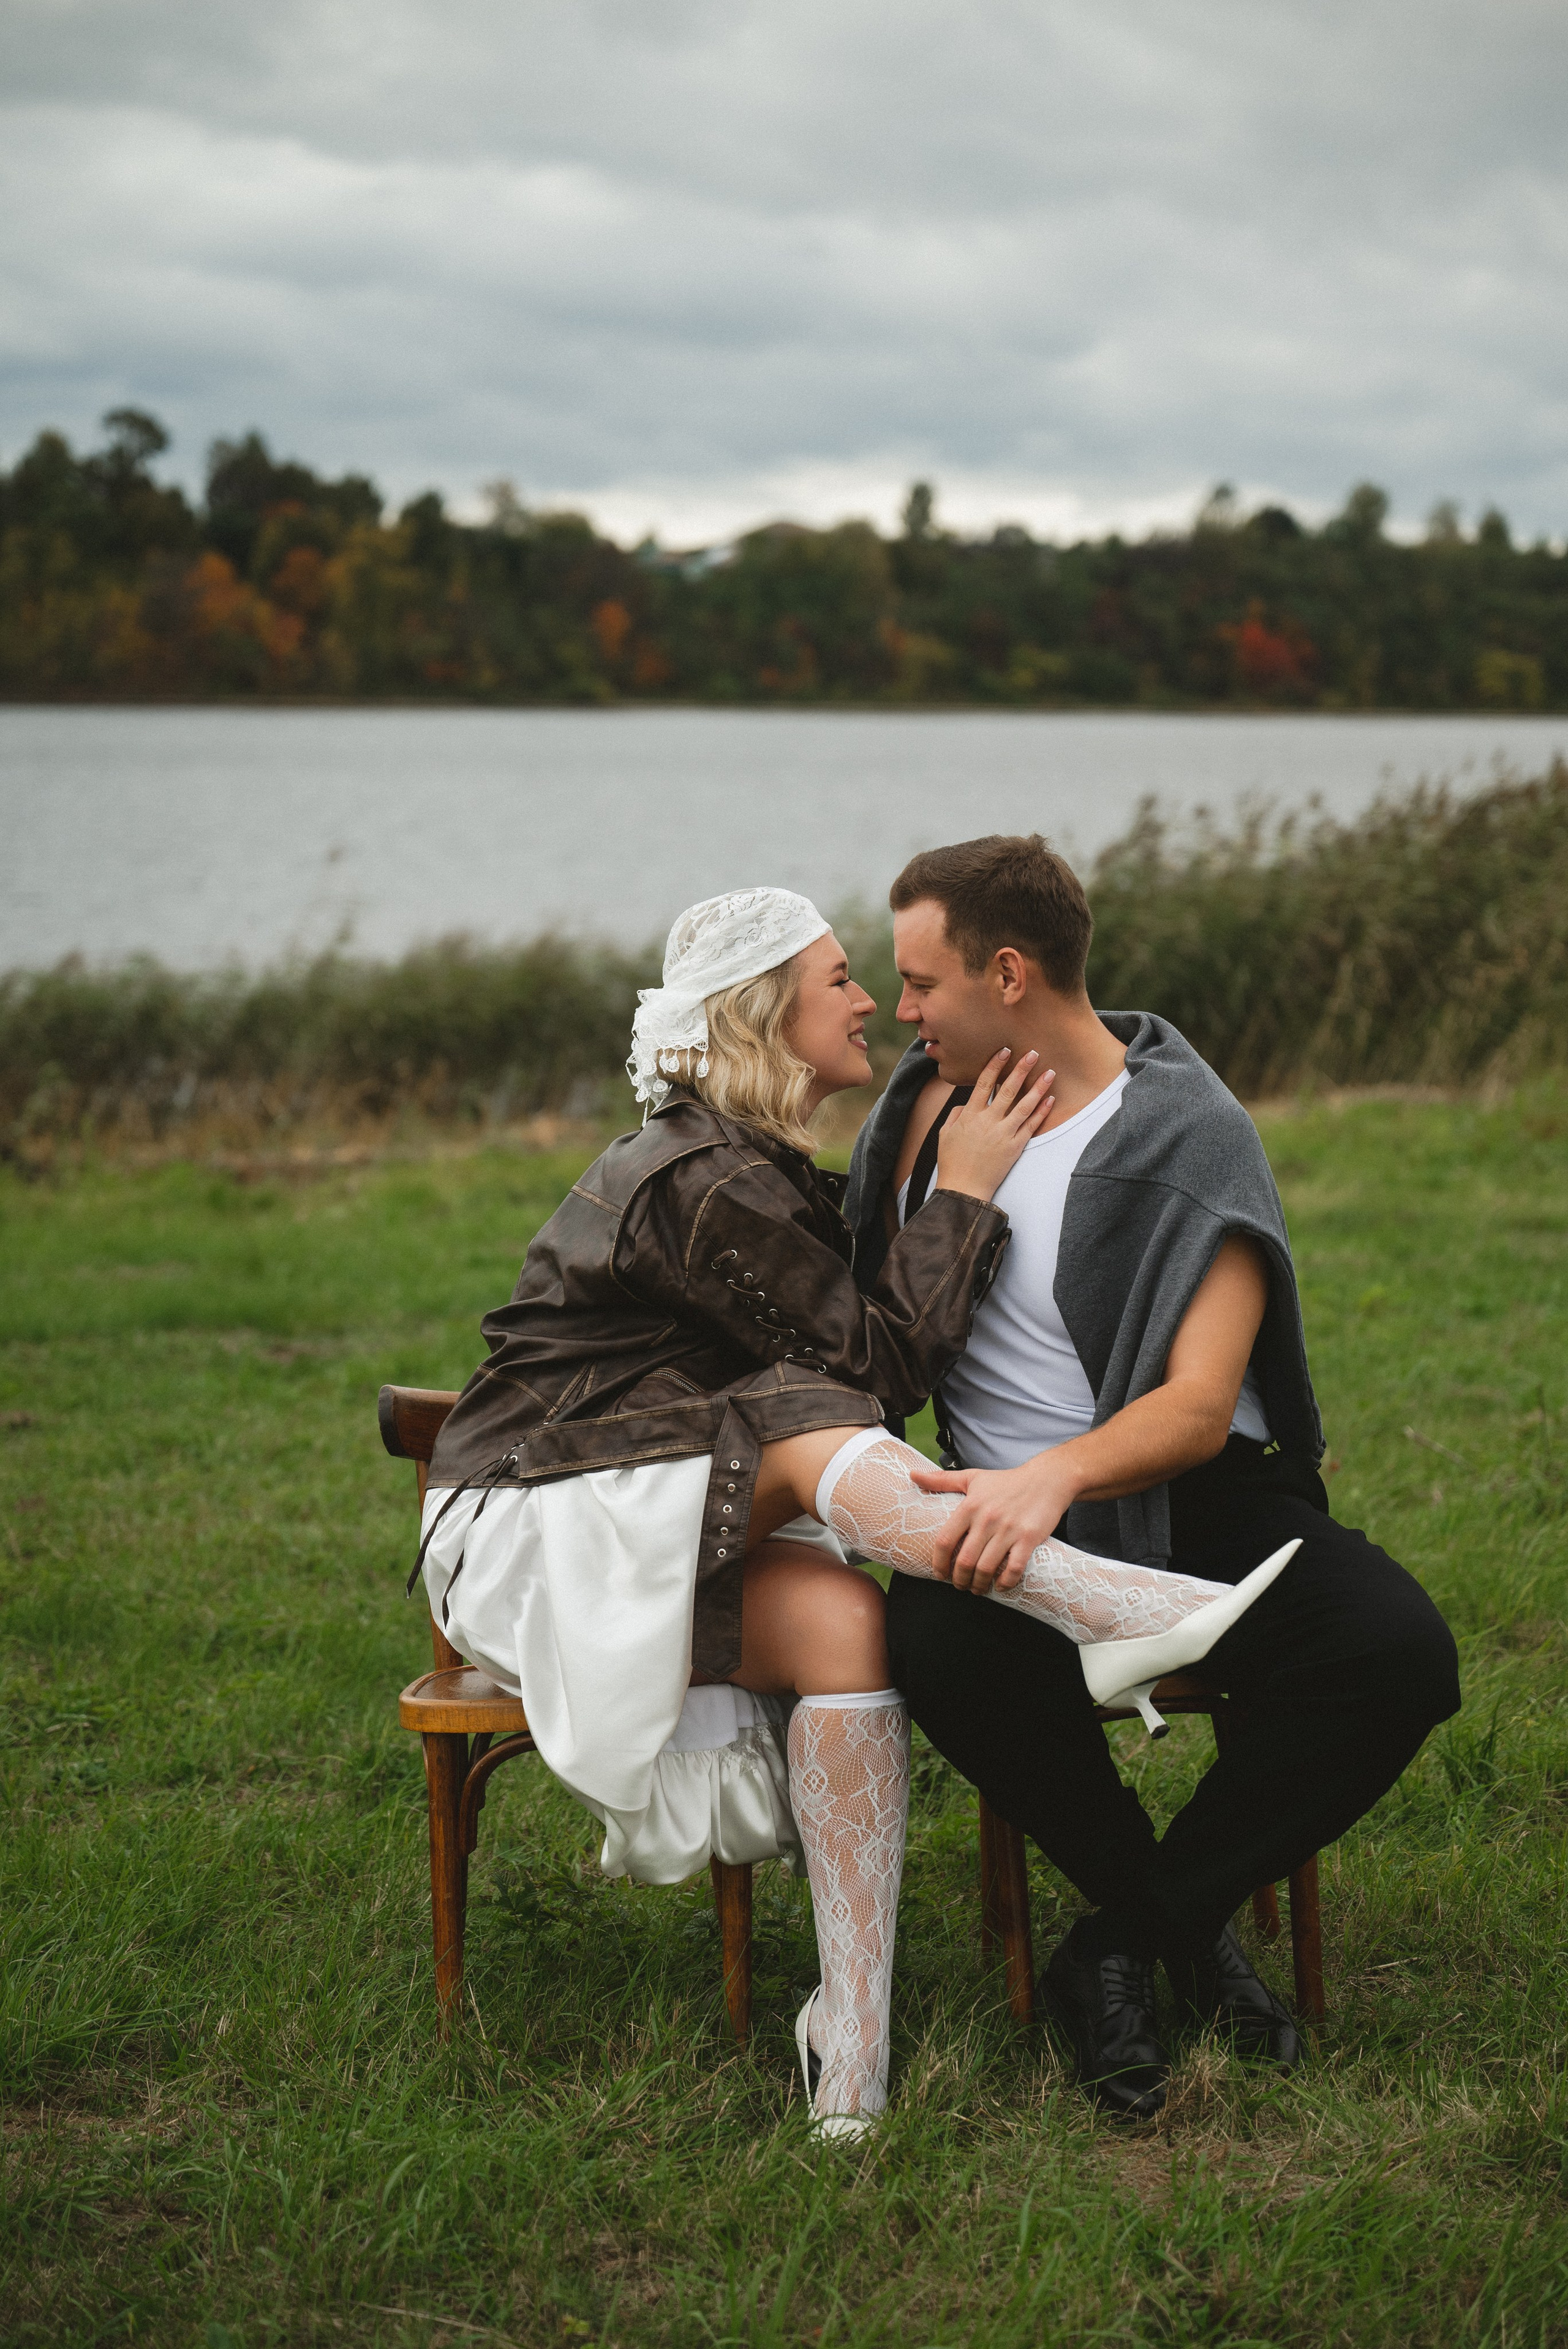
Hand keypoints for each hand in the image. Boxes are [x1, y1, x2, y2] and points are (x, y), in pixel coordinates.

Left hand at [908, 1453, 1081, 1593]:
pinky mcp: (1029, 1538)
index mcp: (970, 1505)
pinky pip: (1014, 1568)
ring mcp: (1009, 1529)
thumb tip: (912, 1475)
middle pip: (964, 1560)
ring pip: (986, 1567)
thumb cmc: (1006, 1481)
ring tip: (977, 1588)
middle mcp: (987, 1518)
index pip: (945, 1540)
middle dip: (959, 1579)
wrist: (1047, 1479)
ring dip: (979, 1584)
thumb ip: (941, 1479)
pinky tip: (1001, 1586)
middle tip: (960, 1585)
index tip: (939, 1574)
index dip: (938, 1562)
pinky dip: (1005, 1582)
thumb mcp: (972, 1478)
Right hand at [934, 1049, 1054, 1203]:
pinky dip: (1041, 1112)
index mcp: (969, 1115)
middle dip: (1021, 1069)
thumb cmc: (951, 1162)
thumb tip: (966, 1103)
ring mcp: (1003, 1134)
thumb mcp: (945, 1134)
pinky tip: (1050, 1099)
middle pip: (1007, 1089)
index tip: (1004, 1051)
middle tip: (1033, 1053)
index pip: (983, 1083)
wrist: (964, 1189)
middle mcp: (988, 1121)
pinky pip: (1031, 1126)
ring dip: (1038, 1087)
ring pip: (1024, 1105)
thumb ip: (956, 1114)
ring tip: (1049, 1072)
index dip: (994, 1066)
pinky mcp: (1015, 1147)